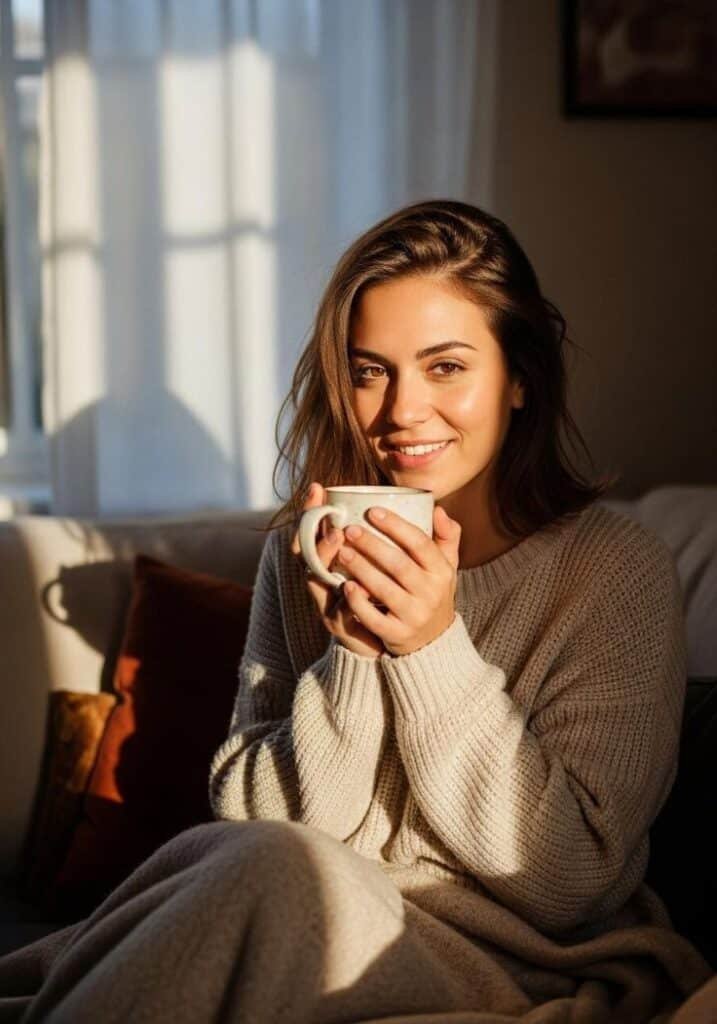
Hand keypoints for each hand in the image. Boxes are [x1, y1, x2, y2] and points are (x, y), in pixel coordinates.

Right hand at [290, 483, 383, 657]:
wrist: (379, 641)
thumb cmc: (379, 598)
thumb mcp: (381, 566)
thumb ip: (387, 539)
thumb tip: (406, 505)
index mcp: (330, 561)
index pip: (311, 531)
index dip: (310, 510)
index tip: (317, 487)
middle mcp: (322, 579)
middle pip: (303, 551)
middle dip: (311, 528)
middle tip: (328, 505)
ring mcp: (326, 602)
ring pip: (315, 577)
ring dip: (324, 555)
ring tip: (336, 537)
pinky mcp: (338, 625)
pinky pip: (335, 611)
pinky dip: (342, 599)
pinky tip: (350, 587)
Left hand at [334, 504, 460, 656]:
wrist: (433, 640)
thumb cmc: (432, 592)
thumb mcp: (446, 566)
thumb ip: (447, 537)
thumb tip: (437, 509)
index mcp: (442, 572)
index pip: (420, 543)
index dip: (396, 526)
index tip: (372, 511)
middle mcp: (431, 594)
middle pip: (398, 564)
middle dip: (372, 544)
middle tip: (349, 529)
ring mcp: (414, 616)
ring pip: (384, 589)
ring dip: (361, 568)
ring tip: (342, 551)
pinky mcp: (397, 634)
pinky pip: (374, 618)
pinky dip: (359, 602)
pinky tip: (345, 586)